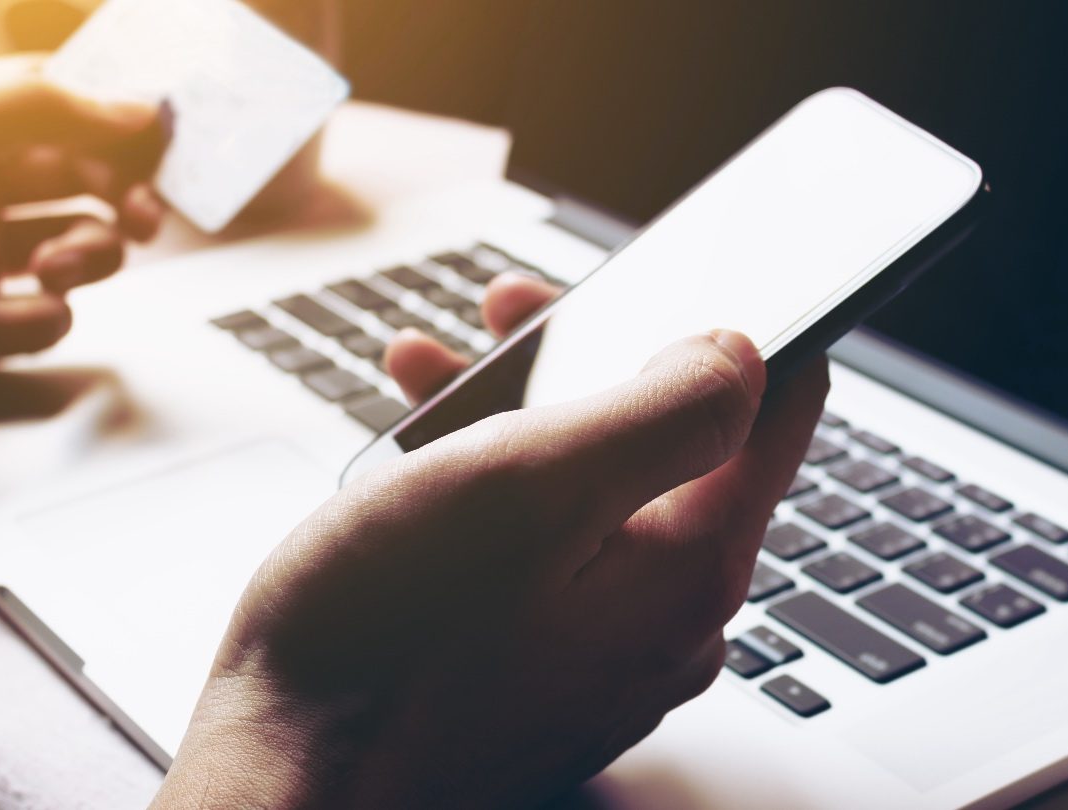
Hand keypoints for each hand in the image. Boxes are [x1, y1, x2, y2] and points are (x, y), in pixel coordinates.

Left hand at [0, 55, 164, 480]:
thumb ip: (26, 113)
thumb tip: (125, 106)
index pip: (48, 101)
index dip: (110, 116)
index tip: (161, 140)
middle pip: (74, 175)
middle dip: (116, 193)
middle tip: (142, 216)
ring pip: (70, 247)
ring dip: (83, 257)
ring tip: (54, 272)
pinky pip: (38, 319)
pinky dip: (33, 322)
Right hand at [155, 273, 829, 807]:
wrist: (289, 778)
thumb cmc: (384, 641)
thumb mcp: (525, 484)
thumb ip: (660, 411)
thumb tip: (743, 355)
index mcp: (686, 567)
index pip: (778, 412)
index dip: (741, 322)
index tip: (687, 271)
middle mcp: (662, 620)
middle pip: (669, 448)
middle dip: (589, 359)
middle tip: (516, 313)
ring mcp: (600, 652)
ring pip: (591, 495)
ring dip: (522, 415)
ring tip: (434, 372)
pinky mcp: (537, 667)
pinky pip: (545, 553)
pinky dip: (494, 489)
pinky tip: (424, 463)